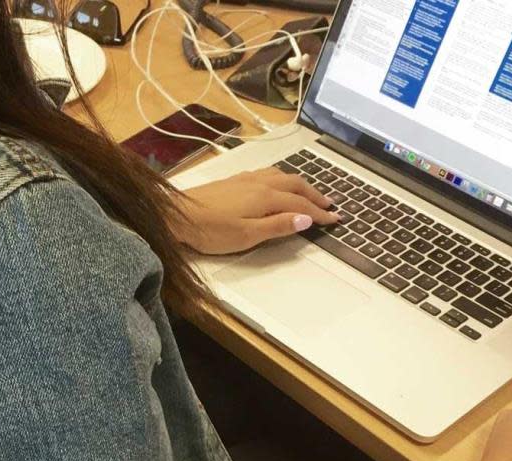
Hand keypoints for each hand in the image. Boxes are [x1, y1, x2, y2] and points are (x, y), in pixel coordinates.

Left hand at [175, 168, 338, 254]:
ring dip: (299, 184)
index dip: (319, 213)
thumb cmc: (210, 230)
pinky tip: (276, 184)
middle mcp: (258, 183)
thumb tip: (306, 219)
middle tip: (330, 204)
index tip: (335, 218)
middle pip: (295, 184)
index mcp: (266, 197)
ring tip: (309, 192)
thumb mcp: (248, 235)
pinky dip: (282, 178)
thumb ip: (278, 226)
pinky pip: (267, 174)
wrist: (175, 216)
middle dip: (314, 194)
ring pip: (281, 175)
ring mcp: (244, 179)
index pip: (301, 204)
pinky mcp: (233, 181)